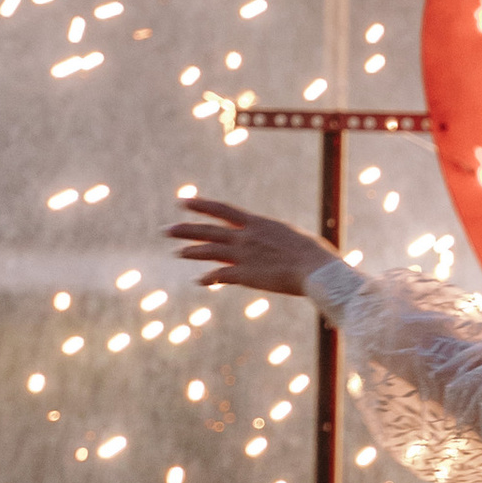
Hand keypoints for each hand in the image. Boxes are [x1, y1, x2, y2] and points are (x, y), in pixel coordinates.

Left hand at [166, 198, 328, 296]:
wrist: (316, 269)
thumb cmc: (313, 254)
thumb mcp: (291, 236)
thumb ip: (275, 236)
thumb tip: (276, 237)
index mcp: (257, 223)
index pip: (222, 210)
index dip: (200, 205)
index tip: (183, 201)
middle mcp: (246, 237)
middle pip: (208, 230)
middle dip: (184, 229)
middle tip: (165, 229)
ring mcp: (244, 256)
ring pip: (209, 251)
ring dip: (190, 252)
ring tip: (176, 252)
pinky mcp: (245, 276)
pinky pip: (220, 276)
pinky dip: (208, 278)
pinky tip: (198, 280)